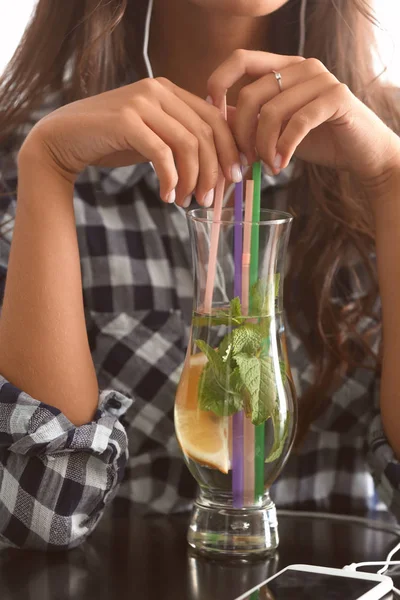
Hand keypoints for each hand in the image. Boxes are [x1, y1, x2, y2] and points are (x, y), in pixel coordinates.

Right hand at [22, 78, 240, 206]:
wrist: (65, 139)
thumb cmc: (113, 141)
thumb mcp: (155, 136)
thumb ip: (183, 138)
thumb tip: (224, 158)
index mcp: (170, 90)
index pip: (215, 119)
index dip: (230, 150)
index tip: (234, 179)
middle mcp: (158, 89)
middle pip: (206, 133)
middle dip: (214, 170)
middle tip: (210, 199)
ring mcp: (141, 102)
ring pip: (187, 144)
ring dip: (193, 179)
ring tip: (188, 202)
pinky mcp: (125, 120)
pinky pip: (162, 153)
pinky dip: (170, 179)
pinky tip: (167, 196)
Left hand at [208, 50, 399, 185]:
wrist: (360, 152)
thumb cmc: (317, 140)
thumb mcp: (276, 128)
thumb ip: (250, 119)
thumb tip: (215, 117)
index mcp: (283, 67)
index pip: (240, 59)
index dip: (219, 84)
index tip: (215, 118)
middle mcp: (301, 66)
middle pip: (250, 94)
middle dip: (240, 134)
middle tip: (245, 161)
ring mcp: (320, 78)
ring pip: (271, 111)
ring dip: (263, 147)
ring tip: (268, 167)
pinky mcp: (336, 97)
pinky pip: (298, 122)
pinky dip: (284, 148)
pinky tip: (281, 164)